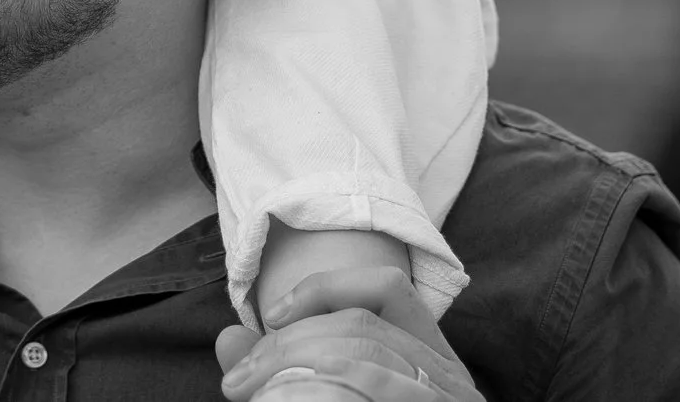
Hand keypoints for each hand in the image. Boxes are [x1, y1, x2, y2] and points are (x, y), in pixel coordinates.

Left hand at [213, 266, 483, 401]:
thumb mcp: (334, 393)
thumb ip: (285, 369)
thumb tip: (227, 340)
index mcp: (432, 359)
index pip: (389, 292)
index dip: (325, 290)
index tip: (271, 316)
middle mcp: (452, 380)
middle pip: (362, 328)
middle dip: (288, 343)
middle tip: (239, 378)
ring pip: (365, 361)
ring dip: (293, 366)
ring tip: (249, 393)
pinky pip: (372, 391)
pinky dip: (328, 389)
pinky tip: (291, 398)